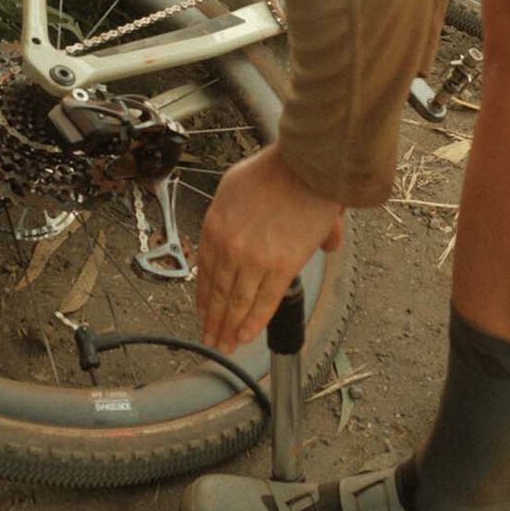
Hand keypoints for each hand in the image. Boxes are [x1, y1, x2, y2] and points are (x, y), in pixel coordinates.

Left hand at [194, 142, 345, 353]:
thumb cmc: (279, 168)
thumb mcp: (241, 184)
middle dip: (213, 319)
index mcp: (215, 226)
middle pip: (217, 292)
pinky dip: (253, 322)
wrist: (307, 166)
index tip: (202, 311)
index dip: (203, 296)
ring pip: (236, 302)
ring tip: (225, 344)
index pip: (205, 270)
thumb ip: (248, 209)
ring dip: (229, 327)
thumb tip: (253, 222)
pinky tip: (245, 335)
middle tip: (210, 338)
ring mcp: (253, 259)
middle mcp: (229, 247)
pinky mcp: (280, 266)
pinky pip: (263, 302)